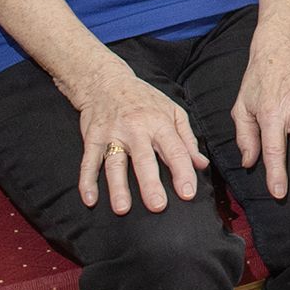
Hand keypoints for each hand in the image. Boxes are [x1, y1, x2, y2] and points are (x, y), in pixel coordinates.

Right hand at [67, 61, 206, 213]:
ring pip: (115, 163)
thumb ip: (187, 139)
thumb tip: (201, 164)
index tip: (188, 193)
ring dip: (118, 186)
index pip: (174, 150)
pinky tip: (90, 199)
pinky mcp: (92, 138)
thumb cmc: (144, 99)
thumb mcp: (172, 111)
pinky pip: (89, 161)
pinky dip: (87, 180)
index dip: (182, 172)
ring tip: (122, 208)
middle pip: (144, 159)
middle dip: (151, 183)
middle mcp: (136, 129)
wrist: (105, 81)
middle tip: (158, 205)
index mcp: (159, 123)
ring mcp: (112, 134)